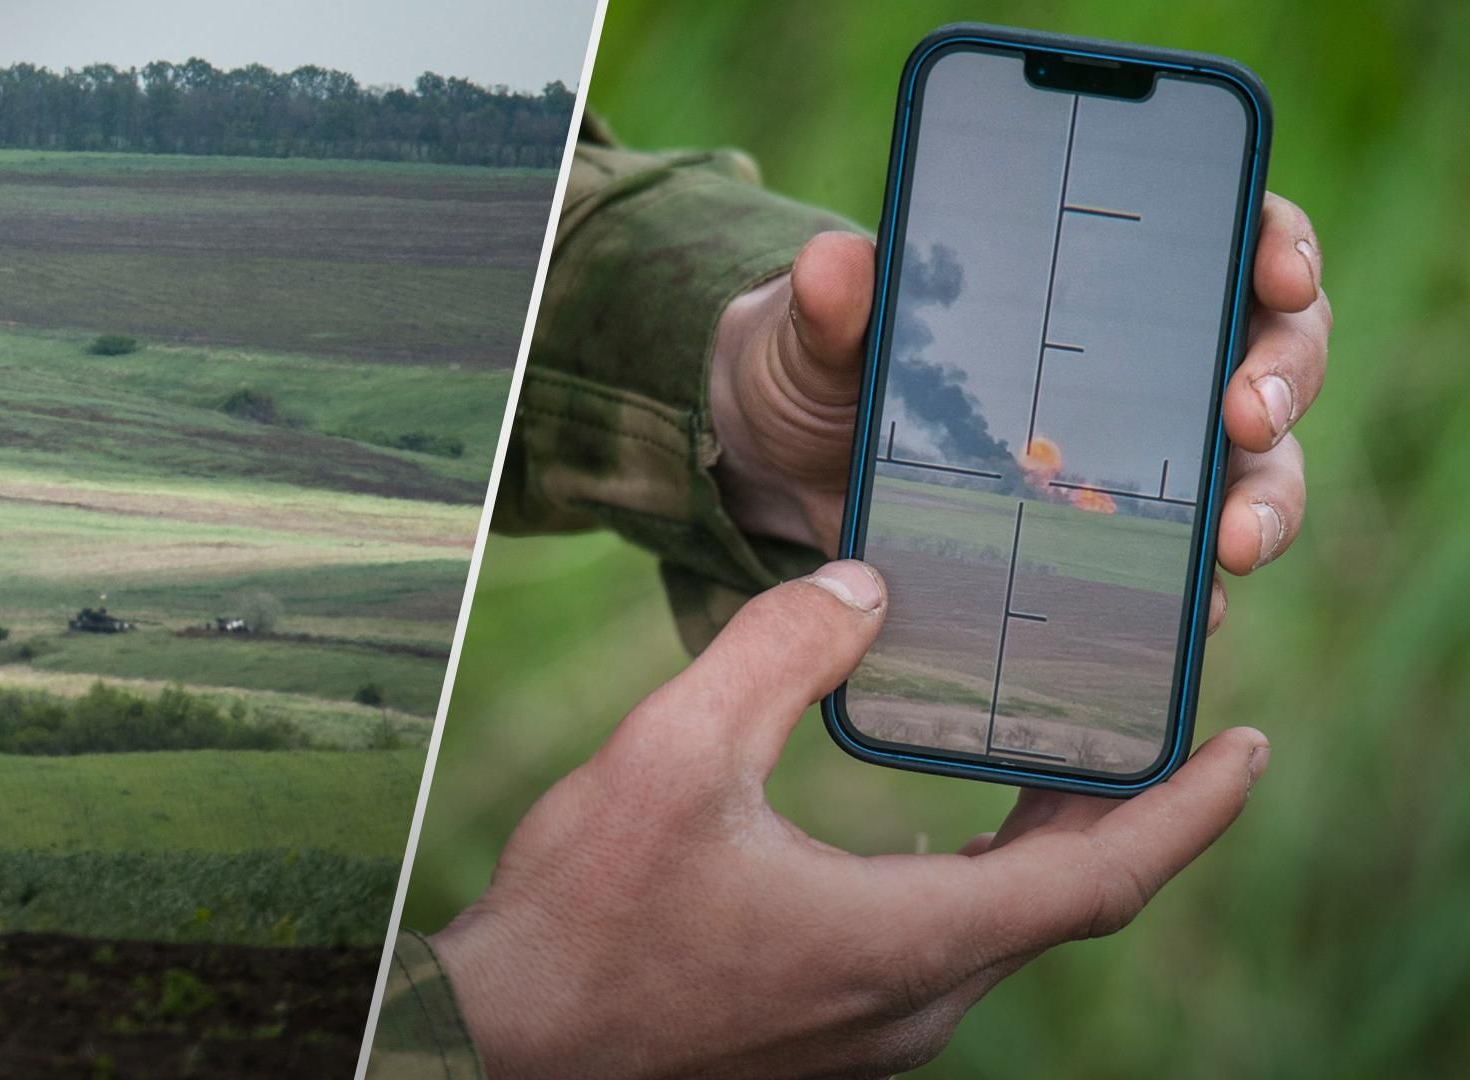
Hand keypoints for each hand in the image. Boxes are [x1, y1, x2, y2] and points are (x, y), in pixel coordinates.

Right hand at [432, 562, 1267, 1078]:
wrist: (506, 1043)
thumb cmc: (584, 916)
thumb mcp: (670, 755)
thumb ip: (775, 655)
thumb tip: (861, 587)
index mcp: (908, 942)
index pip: (1100, 878)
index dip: (1189, 811)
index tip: (1246, 745)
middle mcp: (915, 1002)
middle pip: (1063, 898)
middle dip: (1119, 804)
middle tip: (1148, 711)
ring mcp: (872, 1028)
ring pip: (1002, 925)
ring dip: (1044, 838)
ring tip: (1052, 747)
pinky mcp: (827, 1027)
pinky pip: (943, 945)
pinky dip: (975, 873)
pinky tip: (932, 822)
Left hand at [708, 193, 1330, 631]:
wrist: (785, 471)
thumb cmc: (819, 368)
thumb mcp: (814, 331)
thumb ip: (830, 301)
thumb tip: (836, 265)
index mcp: (1097, 274)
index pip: (1226, 232)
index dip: (1275, 241)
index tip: (1277, 270)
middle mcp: (1145, 362)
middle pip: (1271, 350)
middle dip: (1281, 377)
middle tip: (1246, 413)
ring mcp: (1138, 458)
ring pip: (1254, 468)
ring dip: (1265, 502)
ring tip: (1233, 541)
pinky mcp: (1109, 546)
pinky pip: (1183, 571)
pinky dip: (1200, 595)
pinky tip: (1192, 614)